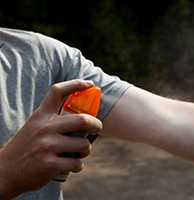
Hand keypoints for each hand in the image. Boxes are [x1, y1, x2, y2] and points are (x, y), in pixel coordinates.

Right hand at [0, 80, 101, 198]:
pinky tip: (71, 165)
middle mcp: (44, 128)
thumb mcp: (35, 126)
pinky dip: (78, 165)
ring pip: (84, 144)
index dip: (76, 84)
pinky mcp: (49, 164)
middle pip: (82, 120)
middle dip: (96, 125)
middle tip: (97, 128)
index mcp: (41, 116)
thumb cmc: (27, 147)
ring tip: (79, 152)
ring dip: (86, 150)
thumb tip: (84, 116)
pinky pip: (77, 163)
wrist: (5, 172)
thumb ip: (54, 120)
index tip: (90, 84)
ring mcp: (47, 146)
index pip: (58, 91)